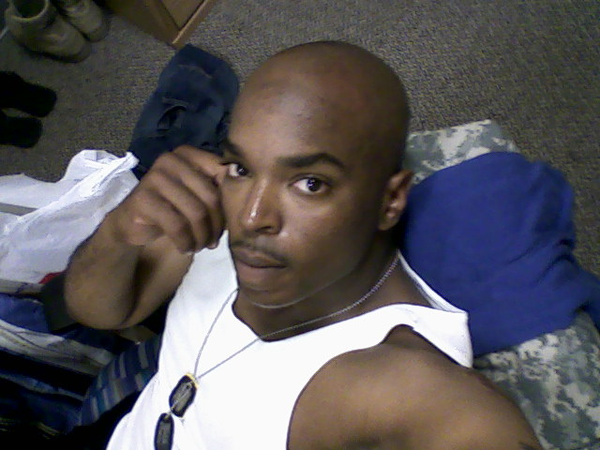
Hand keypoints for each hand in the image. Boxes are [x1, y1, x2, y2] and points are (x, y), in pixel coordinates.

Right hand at [108, 145, 225, 252]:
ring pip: (196, 213)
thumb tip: (249, 197)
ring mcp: (155, 176)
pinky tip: (186, 247)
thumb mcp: (198, 196)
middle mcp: (171, 160)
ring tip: (201, 246)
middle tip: (213, 241)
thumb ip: (219, 190)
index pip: (223, 176)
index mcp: (188, 154)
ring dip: (202, 237)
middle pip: (211, 197)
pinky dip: (186, 241)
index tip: (227, 224)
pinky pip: (176, 225)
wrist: (133, 222)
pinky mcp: (143, 198)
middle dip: (216, 225)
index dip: (229, 204)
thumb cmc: (173, 208)